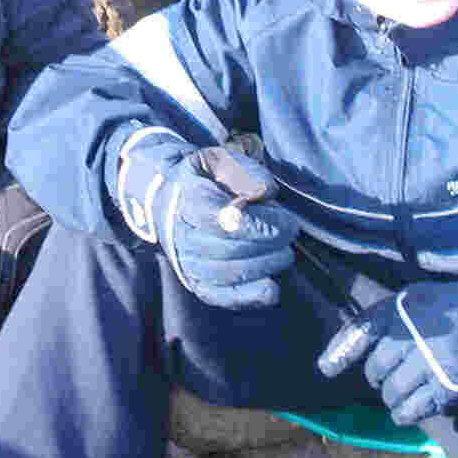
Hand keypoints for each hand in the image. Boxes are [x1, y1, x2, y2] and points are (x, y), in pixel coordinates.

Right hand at [110, 131, 298, 308]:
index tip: (286, 220)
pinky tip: (271, 289)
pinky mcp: (197, 284)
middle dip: (270, 243)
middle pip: (231, 249)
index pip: (226, 222)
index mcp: (188, 202)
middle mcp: (183, 237)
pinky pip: (222, 296)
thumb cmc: (204, 180)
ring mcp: (188, 264)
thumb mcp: (219, 161)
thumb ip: (244, 171)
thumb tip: (265, 192)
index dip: (262, 225)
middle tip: (289, 232)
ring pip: (230, 273)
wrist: (168, 203)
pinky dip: (249, 296)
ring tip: (283, 253)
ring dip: (265, 265)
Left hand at [321, 277, 457, 425]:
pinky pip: (419, 407)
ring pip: (394, 392)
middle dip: (376, 378)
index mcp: (398, 309)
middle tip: (384, 378)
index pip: (360, 331)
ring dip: (391, 399)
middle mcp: (411, 334)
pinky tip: (407, 411)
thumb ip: (385, 319)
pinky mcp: (450, 382)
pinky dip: (408, 413)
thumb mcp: (411, 298)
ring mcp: (431, 360)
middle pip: (376, 370)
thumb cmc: (447, 304)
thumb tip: (354, 347)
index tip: (326, 369)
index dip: (340, 353)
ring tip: (396, 396)